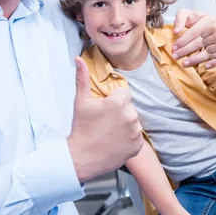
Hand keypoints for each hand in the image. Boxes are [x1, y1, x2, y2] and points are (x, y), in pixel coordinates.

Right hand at [67, 57, 143, 181]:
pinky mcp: (137, 146)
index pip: (124, 94)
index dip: (113, 101)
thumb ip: (82, 78)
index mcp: (119, 102)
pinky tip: (115, 142)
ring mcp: (135, 132)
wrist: (82, 157)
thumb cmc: (81, 128)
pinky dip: (129, 139)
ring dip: (125, 126)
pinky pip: (136, 137)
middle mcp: (131, 115)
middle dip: (120, 113)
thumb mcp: (81, 101)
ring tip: (109, 133)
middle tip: (105, 123)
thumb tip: (78, 59)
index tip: (104, 110)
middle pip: (129, 108)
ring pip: (133, 122)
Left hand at [172, 9, 215, 68]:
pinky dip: (210, 63)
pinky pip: (215, 59)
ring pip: (205, 53)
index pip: (194, 32)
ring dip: (194, 59)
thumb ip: (205, 10)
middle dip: (185, 50)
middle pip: (198, 43)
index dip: (183, 39)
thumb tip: (195, 15)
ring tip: (184, 64)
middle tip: (175, 56)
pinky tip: (205, 67)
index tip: (174, 46)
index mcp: (212, 22)